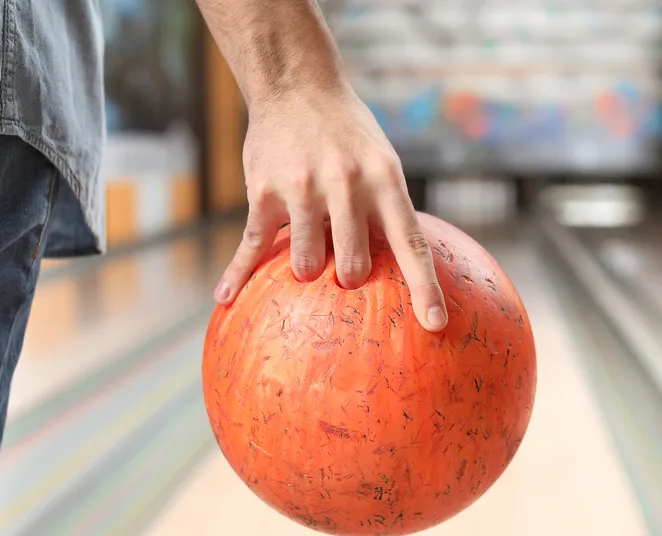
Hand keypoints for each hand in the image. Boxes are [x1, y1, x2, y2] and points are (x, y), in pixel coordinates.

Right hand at [213, 83, 447, 332]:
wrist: (297, 84)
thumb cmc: (350, 135)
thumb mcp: (383, 163)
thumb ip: (390, 212)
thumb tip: (401, 274)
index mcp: (385, 180)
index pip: (411, 244)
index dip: (424, 288)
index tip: (434, 324)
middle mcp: (346, 184)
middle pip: (352, 266)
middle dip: (350, 279)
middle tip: (345, 273)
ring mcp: (302, 188)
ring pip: (304, 263)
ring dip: (306, 270)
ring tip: (309, 256)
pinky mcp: (264, 192)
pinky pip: (253, 246)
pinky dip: (238, 275)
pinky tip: (226, 297)